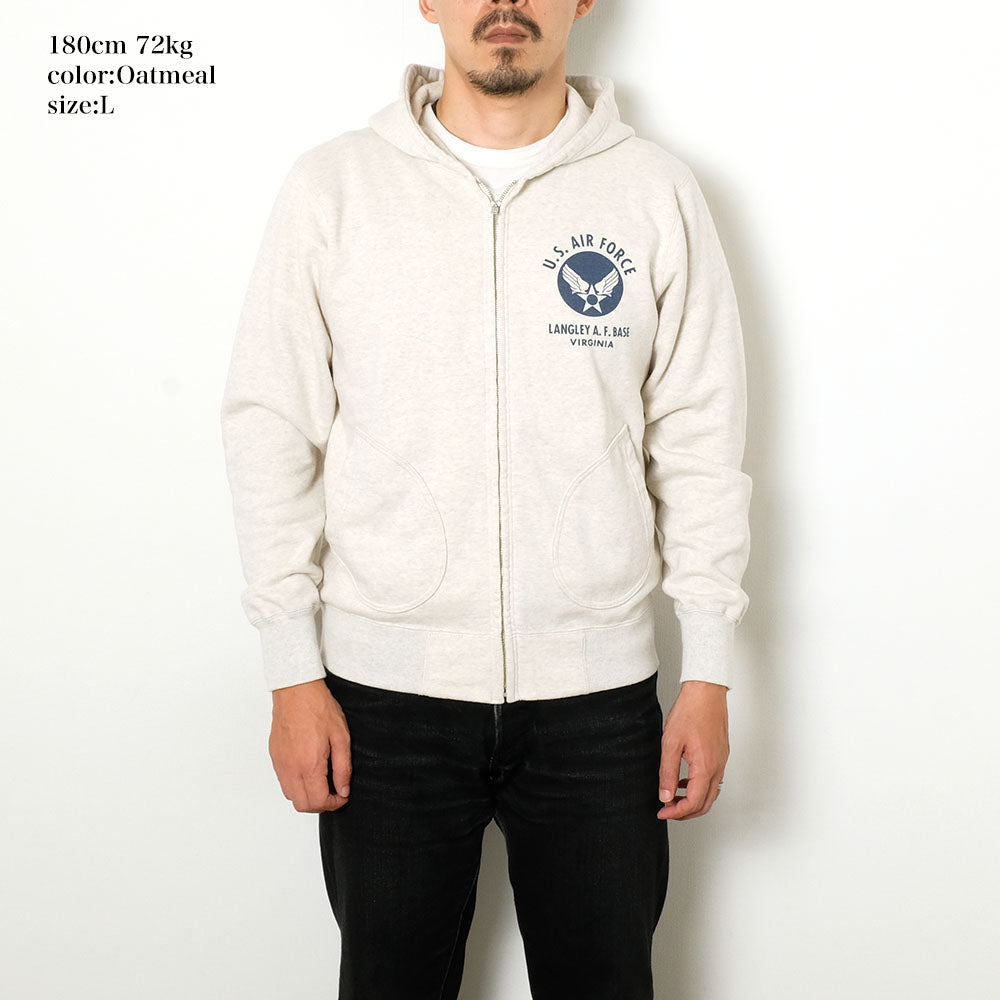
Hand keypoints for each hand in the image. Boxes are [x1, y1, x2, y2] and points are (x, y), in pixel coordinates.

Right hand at [269, 678, 351, 812]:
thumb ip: (343, 768)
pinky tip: (309, 770)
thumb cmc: (319, 708)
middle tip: (334, 792)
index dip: (334, 804)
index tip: (343, 795)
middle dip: (320, 804)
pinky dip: (296, 784)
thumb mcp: (341, 737)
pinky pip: (283, 781)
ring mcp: (280, 763)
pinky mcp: (274, 757)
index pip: (318, 801)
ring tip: (322, 781)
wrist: (296, 690)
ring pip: (290, 796)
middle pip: (302, 805)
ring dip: (307, 795)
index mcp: (309, 764)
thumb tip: (343, 790)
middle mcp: (290, 768)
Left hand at [657, 680, 728, 819]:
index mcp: (706, 768)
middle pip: (705, 804)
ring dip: (693, 800)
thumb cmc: (690, 712)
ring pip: (711, 793)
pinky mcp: (721, 754)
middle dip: (686, 812)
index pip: (694, 803)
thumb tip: (665, 796)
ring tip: (673, 796)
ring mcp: (722, 761)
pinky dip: (699, 787)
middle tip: (667, 810)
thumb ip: (668, 772)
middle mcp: (717, 768)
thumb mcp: (671, 743)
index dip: (676, 812)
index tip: (662, 812)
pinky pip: (713, 780)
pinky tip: (685, 779)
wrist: (706, 691)